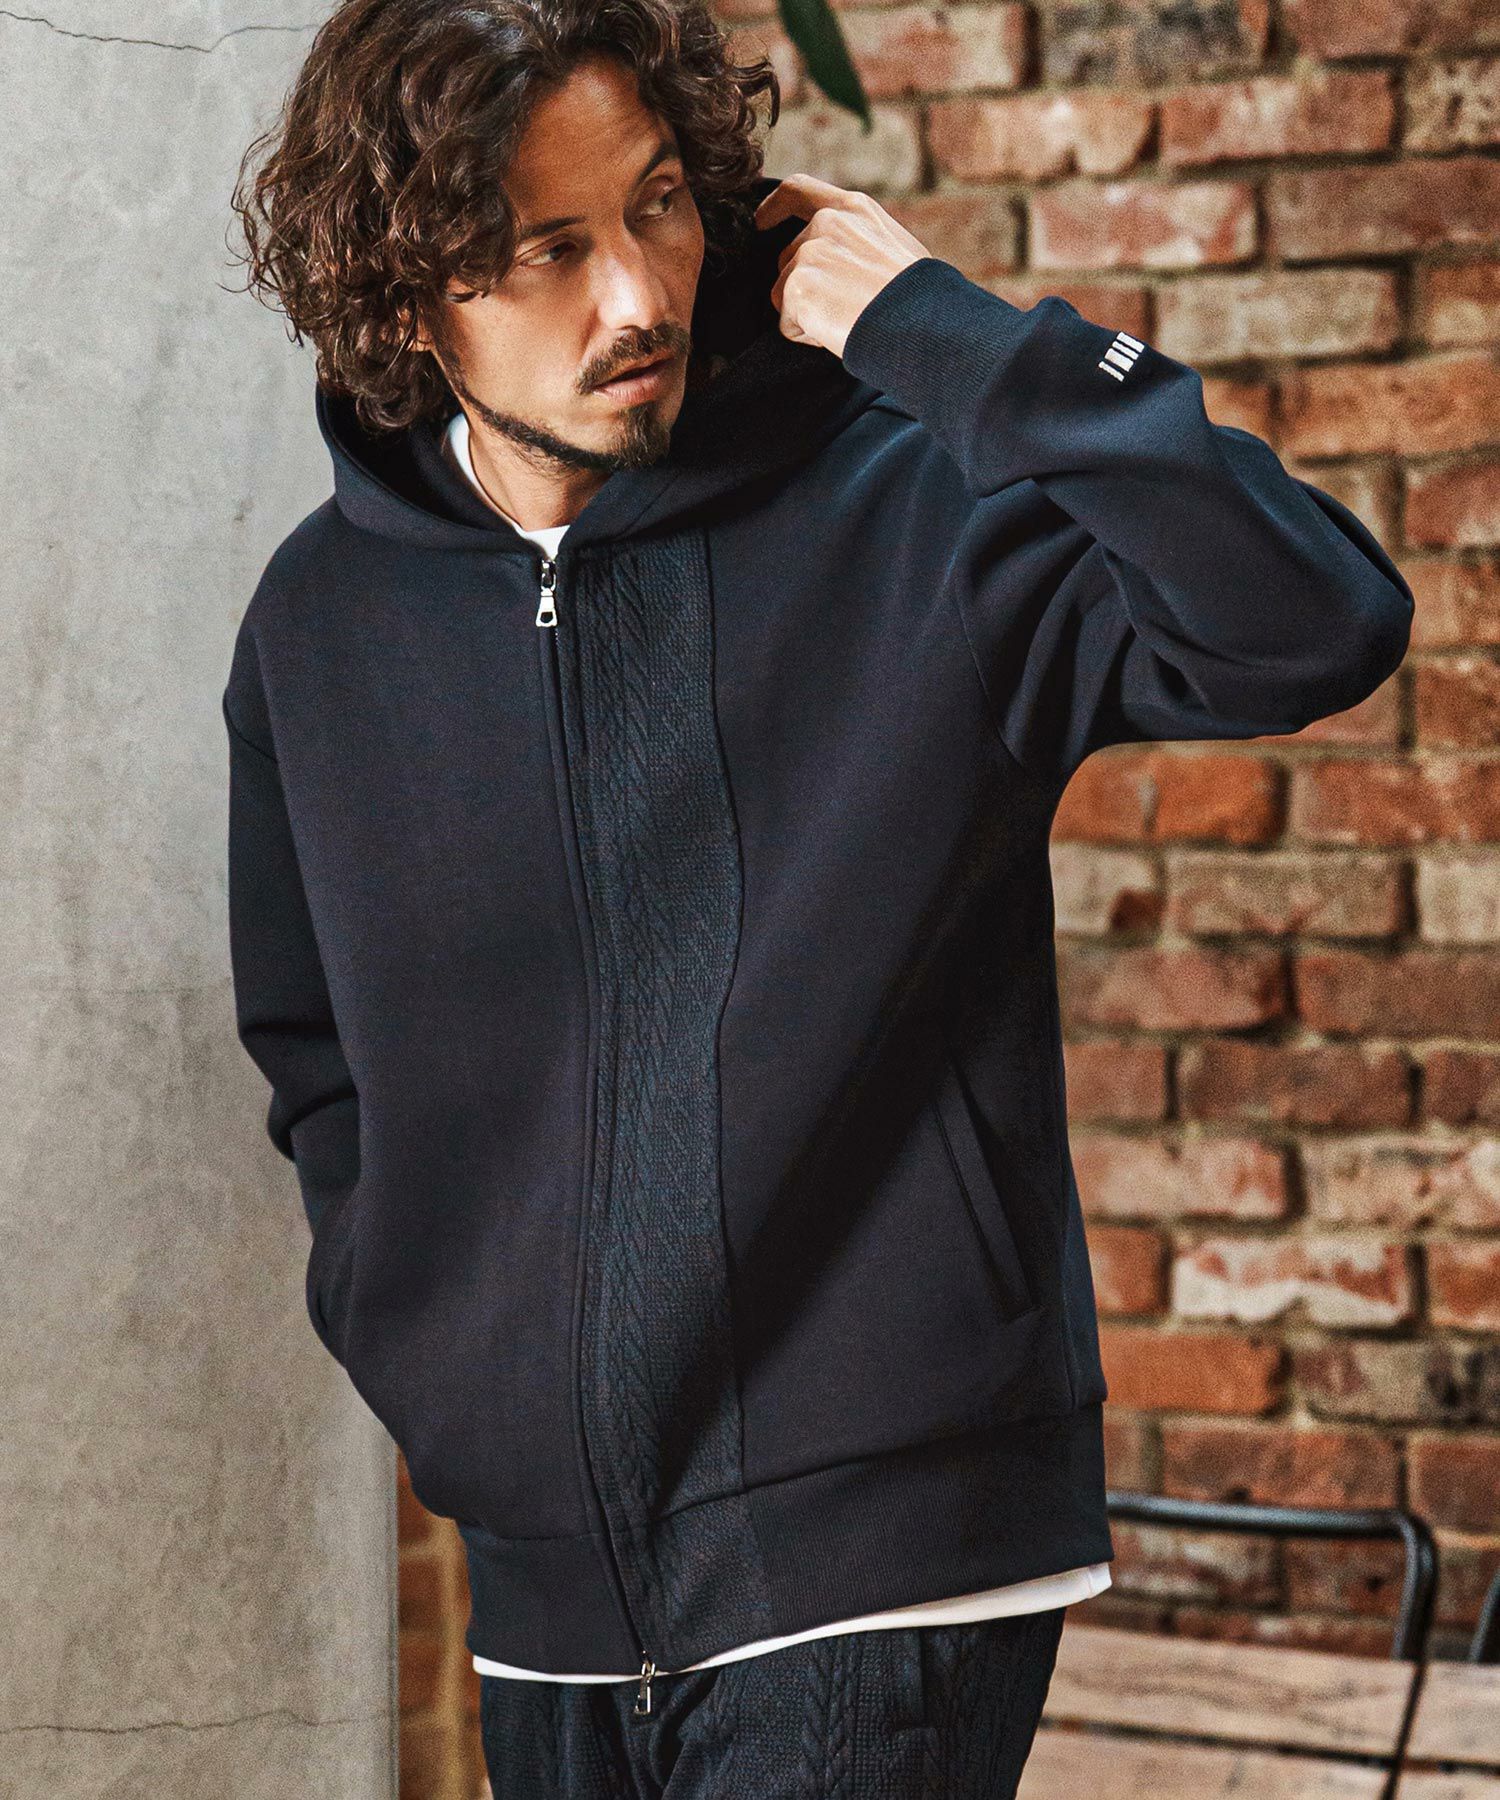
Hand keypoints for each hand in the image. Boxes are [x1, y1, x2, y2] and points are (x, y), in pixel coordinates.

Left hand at [754, 173, 930, 360]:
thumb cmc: (919, 296)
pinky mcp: (797, 287)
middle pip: (786, 258)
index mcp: (852, 209)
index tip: (760, 221)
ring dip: (807, 315)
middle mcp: (827, 224)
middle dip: (803, 289)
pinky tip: (838, 332)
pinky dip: (808, 336)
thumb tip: (845, 255)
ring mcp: (809, 253)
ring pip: (783, 294)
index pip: (798, 191)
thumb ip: (860, 238)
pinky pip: (787, 324)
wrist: (921, 322)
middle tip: (841, 310)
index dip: (774, 207)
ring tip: (847, 319)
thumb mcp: (894, 246)